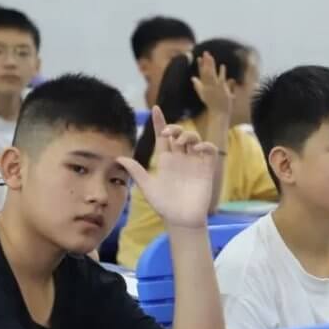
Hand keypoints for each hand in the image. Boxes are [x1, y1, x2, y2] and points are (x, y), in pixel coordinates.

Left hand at [118, 106, 217, 228]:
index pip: (162, 136)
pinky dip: (205, 146)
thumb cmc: (164, 205)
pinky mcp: (206, 169)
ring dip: (188, 135)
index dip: (160, 121)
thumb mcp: (147, 187)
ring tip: (181, 143)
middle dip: (175, 127)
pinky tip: (197, 149)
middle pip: (179, 134)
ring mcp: (194, 163)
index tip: (156, 109)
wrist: (181, 220)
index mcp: (166, 160)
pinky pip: (209, 151)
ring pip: (194, 139)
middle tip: (169, 133)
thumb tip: (119, 157)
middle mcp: (180, 158)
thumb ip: (136, 171)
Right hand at [191, 51, 233, 119]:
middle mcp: (208, 85)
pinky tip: (222, 66)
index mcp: (204, 86)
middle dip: (206, 62)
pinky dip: (221, 72)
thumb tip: (193, 78)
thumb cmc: (211, 104)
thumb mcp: (202, 94)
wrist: (218, 113)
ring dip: (211, 65)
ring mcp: (214, 87)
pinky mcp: (221, 89)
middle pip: (206, 72)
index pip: (201, 74)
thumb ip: (198, 86)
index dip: (200, 66)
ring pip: (212, 74)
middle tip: (206, 53)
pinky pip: (221, 79)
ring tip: (211, 57)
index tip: (199, 58)